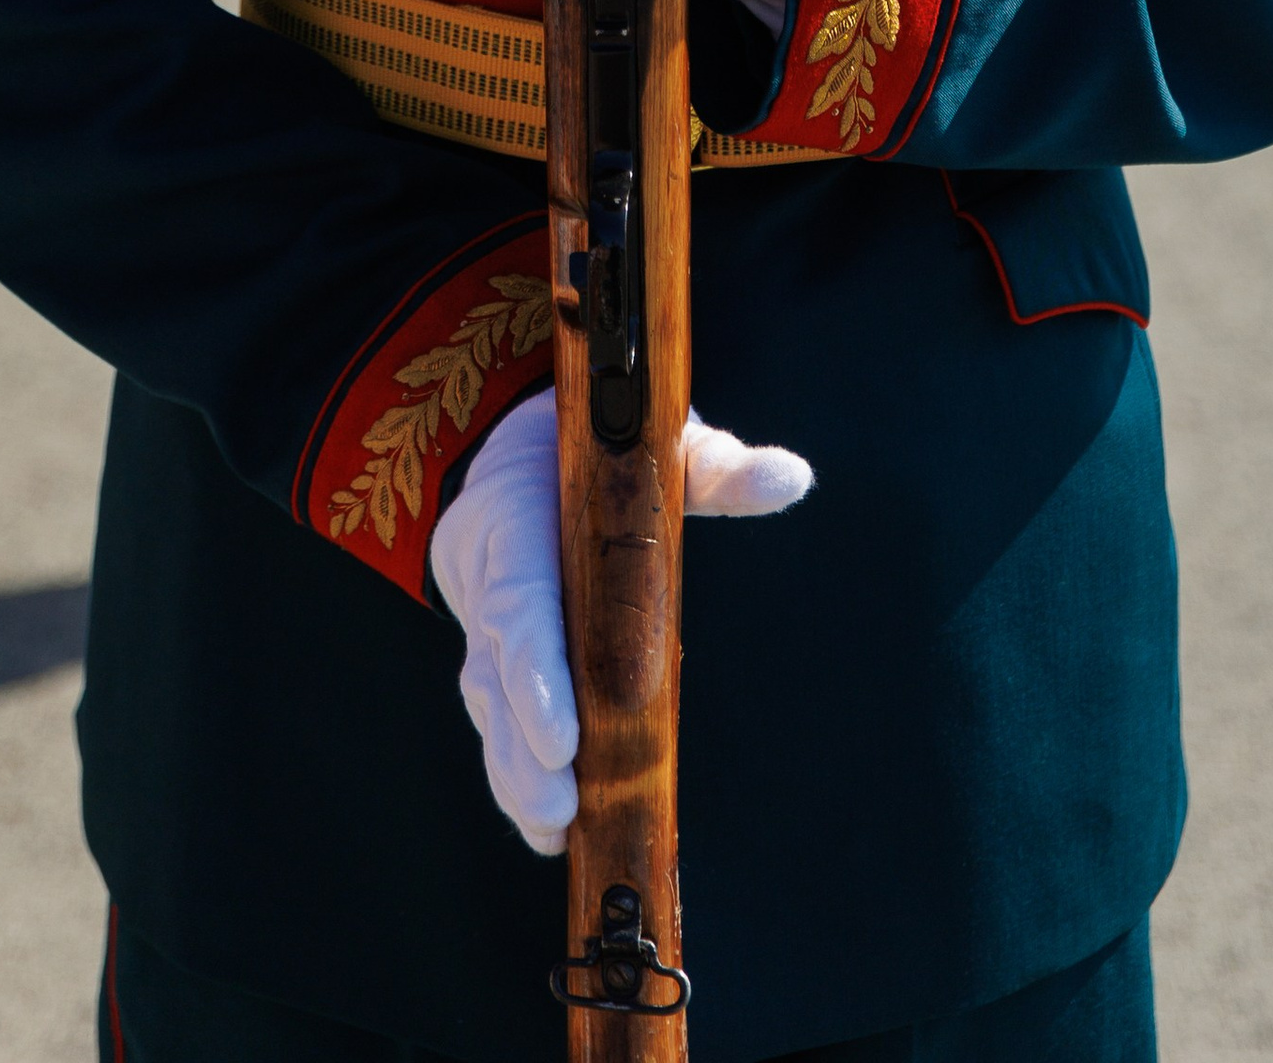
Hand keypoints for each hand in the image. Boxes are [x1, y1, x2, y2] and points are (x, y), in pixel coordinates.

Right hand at [428, 391, 812, 855]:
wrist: (519, 445)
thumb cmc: (603, 449)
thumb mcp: (657, 443)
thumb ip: (717, 467)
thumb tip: (792, 478)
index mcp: (515, 514)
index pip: (518, 599)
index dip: (534, 671)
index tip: (563, 736)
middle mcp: (486, 572)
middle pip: (492, 670)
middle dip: (521, 745)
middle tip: (563, 804)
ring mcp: (479, 618)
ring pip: (486, 704)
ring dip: (514, 773)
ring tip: (558, 829)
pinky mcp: (488, 655)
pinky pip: (494, 720)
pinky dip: (513, 776)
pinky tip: (548, 829)